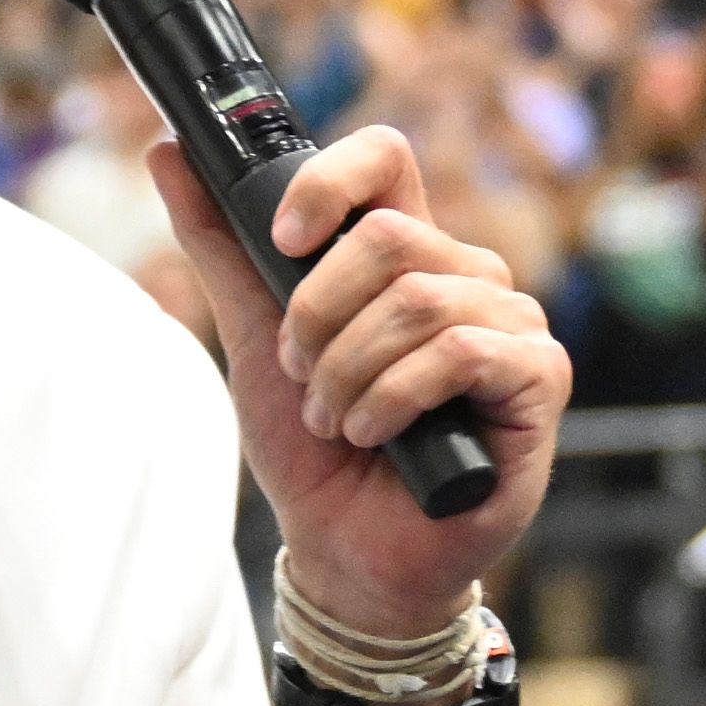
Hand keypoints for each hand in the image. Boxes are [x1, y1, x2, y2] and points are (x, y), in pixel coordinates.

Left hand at [149, 128, 563, 651]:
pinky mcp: (539, 375)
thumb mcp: (255, 338)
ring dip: (349, 372)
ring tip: (335, 420)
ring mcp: (510, 322)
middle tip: (303, 374)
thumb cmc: (315, 450)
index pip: (385, 160)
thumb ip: (221, 247)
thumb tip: (166, 153)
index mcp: (406, 253)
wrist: (347, 552)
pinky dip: (396, 397)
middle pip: (388, 236)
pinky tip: (376, 434)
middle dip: (319, 316)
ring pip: (416, 300)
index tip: (282, 240)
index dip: (329, 182)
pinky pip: (460, 351)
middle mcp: (465, 276)